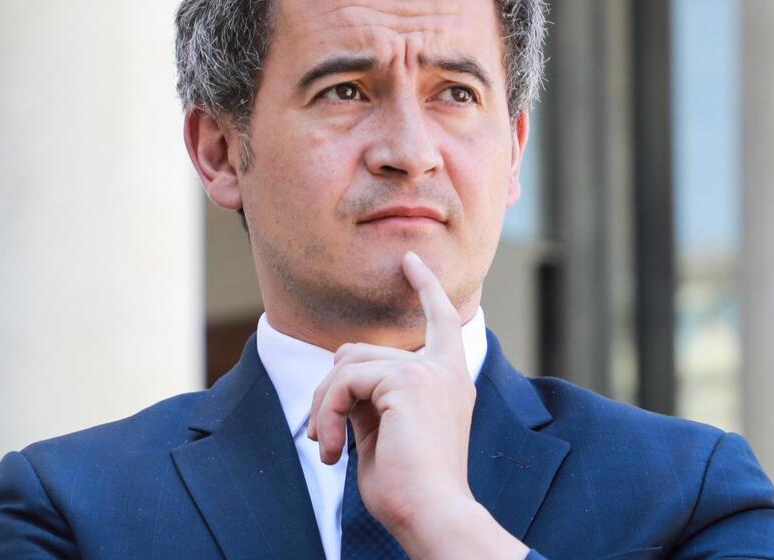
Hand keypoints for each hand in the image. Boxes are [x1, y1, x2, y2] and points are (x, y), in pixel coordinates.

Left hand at [306, 251, 525, 558]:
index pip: (441, 321)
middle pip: (360, 351)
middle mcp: (445, 370)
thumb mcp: (388, 433)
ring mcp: (428, 371)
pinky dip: (326, 414)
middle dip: (330, 391)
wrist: (432, 513)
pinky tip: (332, 451)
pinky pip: (344, 380)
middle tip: (324, 439)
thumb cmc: (409, 489)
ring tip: (328, 449)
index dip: (426, 288)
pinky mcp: (407, 381)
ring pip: (346, 362)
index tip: (411, 261)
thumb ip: (374, 398)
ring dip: (324, 407)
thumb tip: (342, 376)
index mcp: (449, 381)